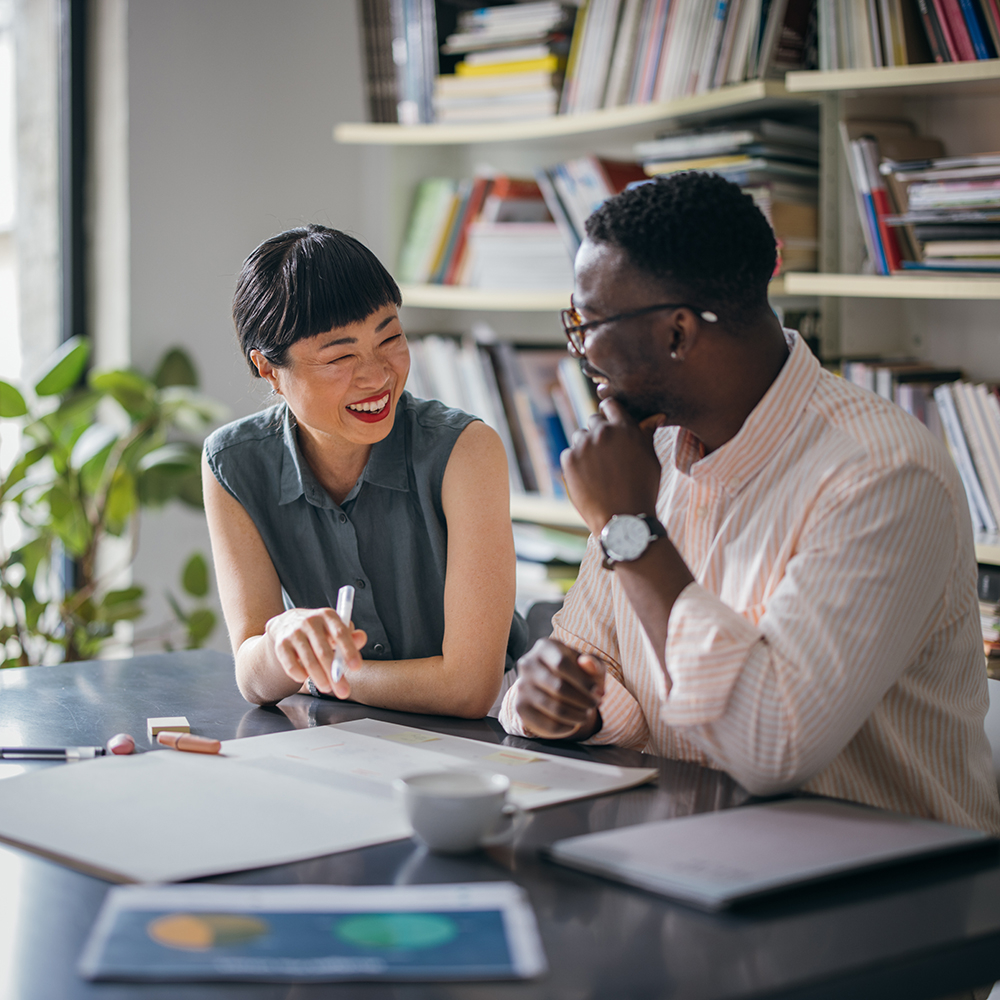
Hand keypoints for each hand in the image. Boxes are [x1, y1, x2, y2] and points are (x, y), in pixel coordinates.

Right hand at [263, 607, 366, 698]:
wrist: (287, 623)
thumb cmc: (319, 630)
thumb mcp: (335, 629)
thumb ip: (350, 636)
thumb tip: (362, 638)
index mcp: (327, 616)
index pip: (340, 633)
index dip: (349, 651)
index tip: (356, 667)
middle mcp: (310, 622)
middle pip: (324, 651)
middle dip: (334, 674)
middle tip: (343, 690)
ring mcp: (294, 632)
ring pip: (308, 660)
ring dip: (319, 677)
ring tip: (327, 688)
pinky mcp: (281, 644)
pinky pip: (290, 664)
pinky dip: (299, 674)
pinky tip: (305, 679)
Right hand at [513, 638, 605, 740]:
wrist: (552, 688)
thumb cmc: (576, 673)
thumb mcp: (589, 666)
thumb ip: (593, 663)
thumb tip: (588, 662)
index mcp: (544, 646)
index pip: (561, 663)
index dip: (583, 681)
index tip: (596, 690)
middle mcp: (528, 664)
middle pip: (559, 687)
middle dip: (584, 700)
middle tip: (594, 704)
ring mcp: (521, 686)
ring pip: (555, 708)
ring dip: (578, 715)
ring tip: (586, 714)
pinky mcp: (520, 707)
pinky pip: (548, 724)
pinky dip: (567, 727)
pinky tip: (574, 723)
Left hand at [561, 398, 664, 534]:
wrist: (623, 518)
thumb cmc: (642, 489)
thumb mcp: (651, 459)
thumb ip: (646, 434)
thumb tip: (656, 416)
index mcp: (624, 427)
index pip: (610, 405)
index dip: (610, 414)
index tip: (610, 424)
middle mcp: (602, 432)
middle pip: (593, 420)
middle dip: (599, 432)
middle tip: (606, 453)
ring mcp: (584, 446)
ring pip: (580, 436)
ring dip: (586, 447)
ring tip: (598, 468)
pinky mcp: (569, 460)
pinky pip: (568, 454)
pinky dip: (575, 463)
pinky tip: (588, 477)